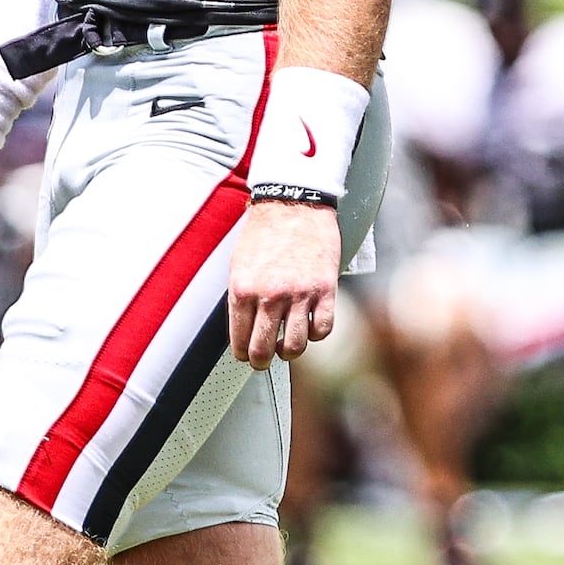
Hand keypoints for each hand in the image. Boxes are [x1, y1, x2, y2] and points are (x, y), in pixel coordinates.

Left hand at [226, 196, 342, 367]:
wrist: (294, 202)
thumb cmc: (265, 231)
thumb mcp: (238, 264)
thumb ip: (239, 297)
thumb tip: (242, 328)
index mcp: (243, 290)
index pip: (239, 340)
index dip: (243, 354)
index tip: (247, 355)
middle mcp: (269, 295)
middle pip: (264, 350)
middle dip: (262, 361)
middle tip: (265, 360)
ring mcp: (299, 294)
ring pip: (295, 346)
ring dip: (290, 351)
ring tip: (289, 345)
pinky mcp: (325, 289)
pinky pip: (323, 330)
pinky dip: (317, 334)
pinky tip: (311, 326)